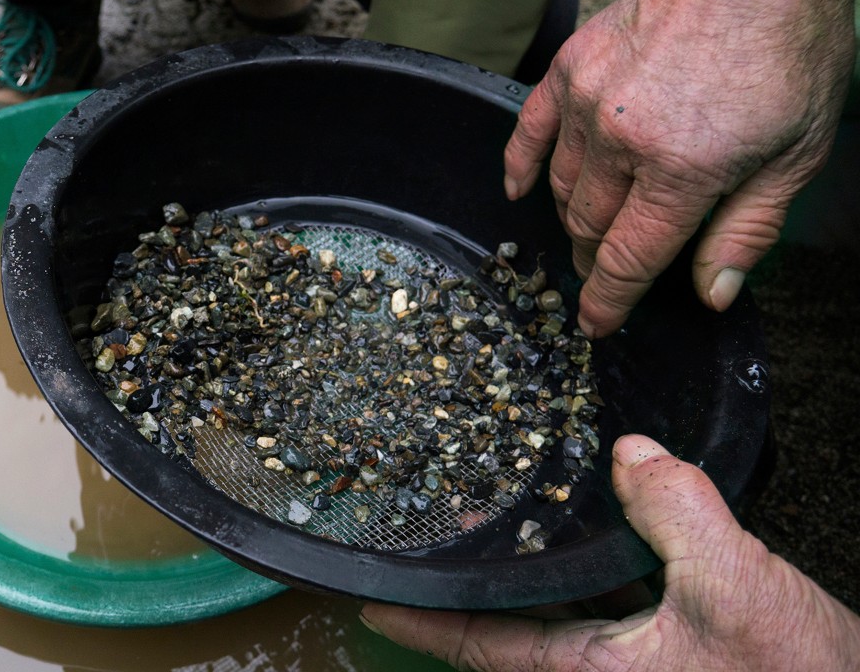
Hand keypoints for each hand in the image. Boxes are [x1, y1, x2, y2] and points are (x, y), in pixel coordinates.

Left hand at [360, 434, 859, 670]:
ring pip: (563, 620)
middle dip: (472, 590)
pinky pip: (610, 611)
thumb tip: (631, 453)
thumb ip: (677, 512)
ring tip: (498, 529)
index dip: (423, 623)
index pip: (482, 647)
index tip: (370, 602)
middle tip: (431, 544)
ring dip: (532, 579)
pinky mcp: (675, 656)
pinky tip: (598, 535)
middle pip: (513, 632)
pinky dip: (591, 573)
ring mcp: (637, 668)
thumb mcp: (734, 586)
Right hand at [503, 0, 856, 336]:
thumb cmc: (787, 51)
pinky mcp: (570, 69)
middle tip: (610, 268)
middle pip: (590, 228)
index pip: (628, 259)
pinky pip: (528, 132)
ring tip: (594, 225)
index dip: (608, 301)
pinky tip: (521, 188)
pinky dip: (521, 167)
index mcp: (684, 169)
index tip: (595, 324)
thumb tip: (712, 295)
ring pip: (562, 188)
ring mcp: (589, 102)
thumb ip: (748, 230)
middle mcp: (625, 140)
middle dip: (597, 259)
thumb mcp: (797, 154)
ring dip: (575, 217)